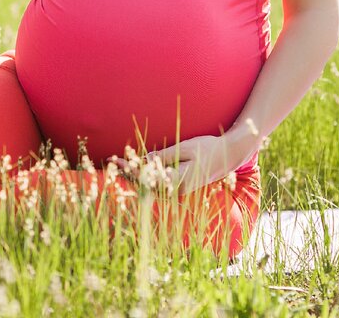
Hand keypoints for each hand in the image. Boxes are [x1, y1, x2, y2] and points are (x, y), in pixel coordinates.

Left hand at [109, 135, 244, 195]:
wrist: (228, 156)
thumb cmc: (207, 148)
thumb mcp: (185, 147)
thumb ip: (164, 156)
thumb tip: (144, 160)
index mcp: (178, 180)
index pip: (147, 176)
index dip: (129, 168)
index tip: (116, 159)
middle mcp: (177, 189)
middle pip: (146, 183)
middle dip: (128, 172)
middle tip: (110, 162)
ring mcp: (179, 190)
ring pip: (151, 185)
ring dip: (135, 176)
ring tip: (118, 166)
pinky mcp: (180, 187)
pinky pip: (158, 184)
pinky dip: (146, 177)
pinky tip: (136, 170)